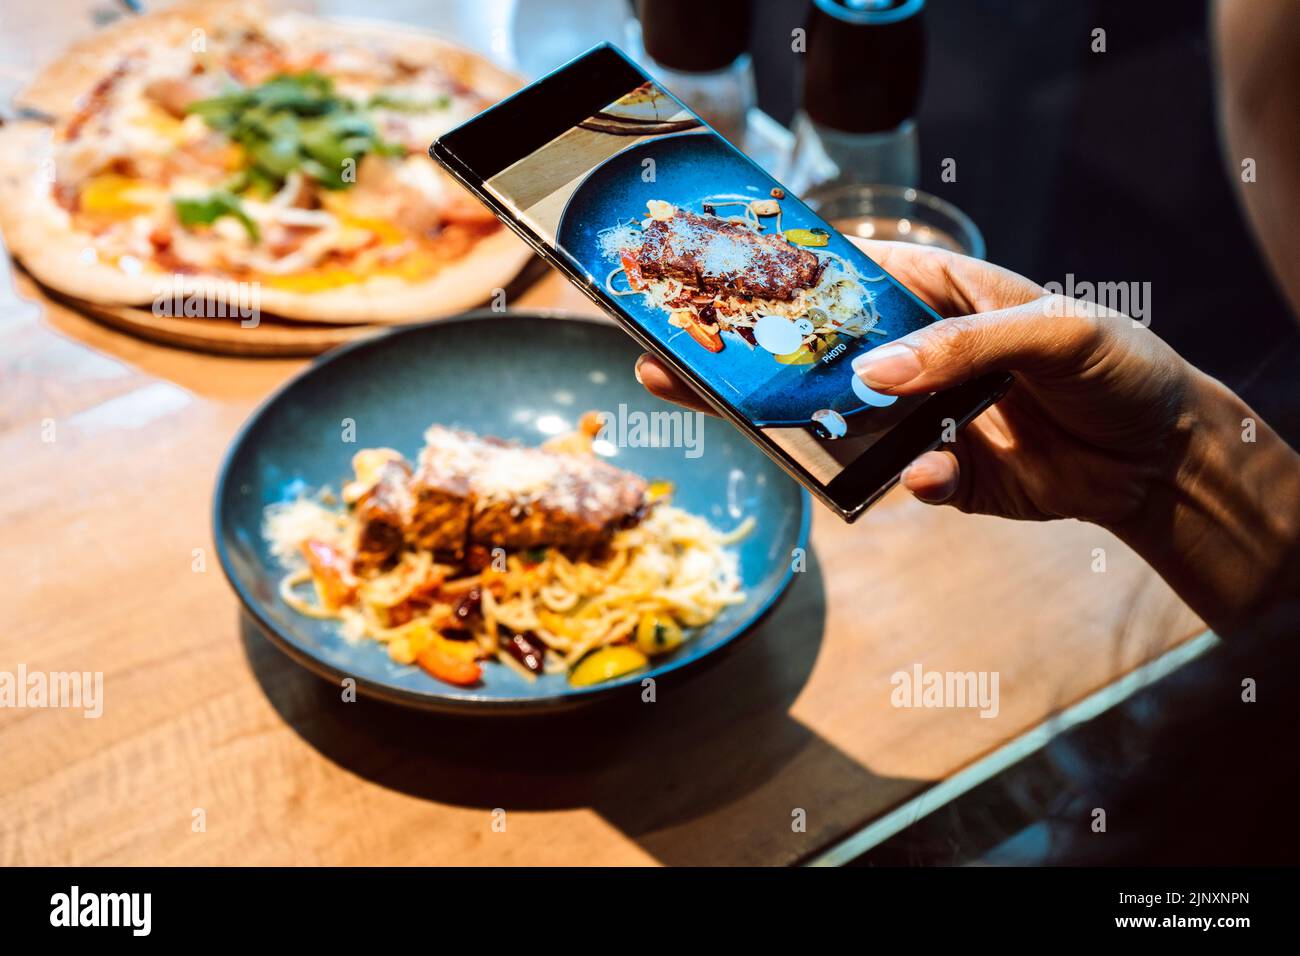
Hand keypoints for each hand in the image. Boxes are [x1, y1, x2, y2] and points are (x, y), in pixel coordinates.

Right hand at [637, 238, 1194, 527]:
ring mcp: (924, 418)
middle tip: (673, 360)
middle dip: (752, 360)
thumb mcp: (1054, 334)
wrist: (1162, 461)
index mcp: (944, 296)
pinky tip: (932, 481)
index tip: (720, 282)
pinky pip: (901, 481)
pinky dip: (910, 485)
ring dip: (797, 430)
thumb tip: (876, 373)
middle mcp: (921, 356)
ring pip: (841, 423)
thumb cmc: (1119, 368)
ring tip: (739, 425)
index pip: (852, 278)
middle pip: (820, 355)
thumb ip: (964, 348)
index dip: (787, 278)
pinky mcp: (941, 474)